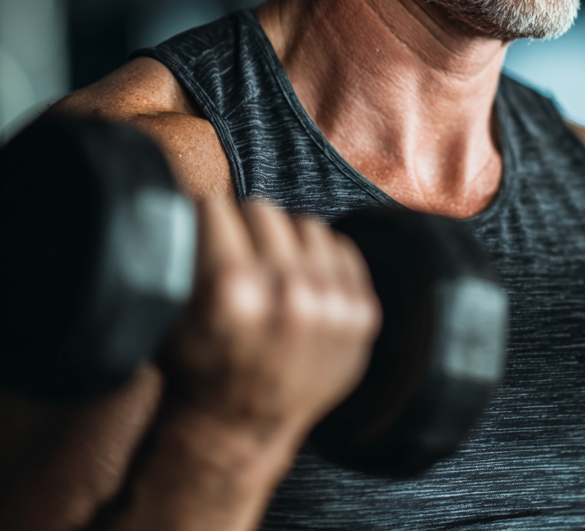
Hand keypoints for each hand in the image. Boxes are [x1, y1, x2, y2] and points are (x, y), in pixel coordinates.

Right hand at [164, 198, 380, 451]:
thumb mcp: (174, 315)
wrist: (241, 432)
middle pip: (263, 210)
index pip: (219, 207)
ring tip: (271, 267)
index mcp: (232, 290)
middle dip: (244, 225)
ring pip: (306, 224)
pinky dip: (320, 259)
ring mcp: (331, 304)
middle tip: (237, 249)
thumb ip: (190, 254)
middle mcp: (287, 292)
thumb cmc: (200, 373)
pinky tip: (302, 280)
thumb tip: (200, 198)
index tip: (207, 223)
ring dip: (286, 240)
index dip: (207, 215)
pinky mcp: (361, 313)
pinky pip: (342, 249)